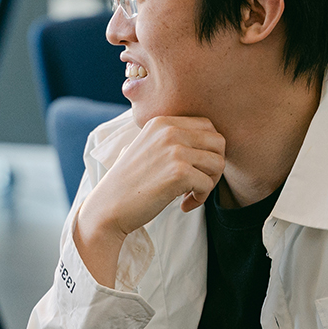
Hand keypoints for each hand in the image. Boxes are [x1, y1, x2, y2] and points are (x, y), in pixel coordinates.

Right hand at [72, 116, 224, 285]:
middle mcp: (169, 131)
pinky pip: (208, 185)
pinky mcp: (179, 173)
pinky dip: (201, 199)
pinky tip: (183, 205)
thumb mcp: (148, 147)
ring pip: (218, 163)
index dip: (208, 150)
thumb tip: (210, 145)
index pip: (207, 127)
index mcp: (162, 122)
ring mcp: (175, 150)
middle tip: (198, 182)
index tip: (194, 169)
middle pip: (218, 142)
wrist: (108, 206)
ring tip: (190, 194)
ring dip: (209, 183)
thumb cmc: (130, 183)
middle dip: (213, 165)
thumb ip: (172, 139)